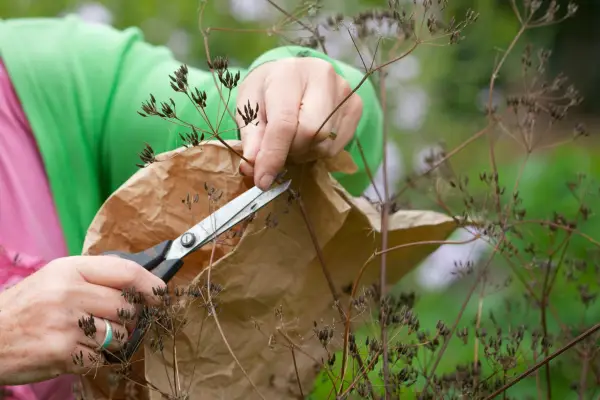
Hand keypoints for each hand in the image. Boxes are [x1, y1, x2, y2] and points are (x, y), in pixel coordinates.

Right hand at [0, 255, 163, 384]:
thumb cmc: (25, 308)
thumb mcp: (55, 278)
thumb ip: (93, 278)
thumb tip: (139, 284)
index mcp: (69, 270)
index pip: (126, 272)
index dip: (150, 284)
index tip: (161, 294)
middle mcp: (70, 293)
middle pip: (128, 307)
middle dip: (127, 318)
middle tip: (110, 321)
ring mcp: (67, 324)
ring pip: (119, 335)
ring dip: (111, 340)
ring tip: (86, 335)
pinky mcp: (63, 352)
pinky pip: (101, 357)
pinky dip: (93, 358)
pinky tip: (73, 350)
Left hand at [236, 57, 362, 189]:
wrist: (292, 73)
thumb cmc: (267, 90)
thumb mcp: (248, 106)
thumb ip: (251, 136)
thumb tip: (251, 167)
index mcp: (290, 73)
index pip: (284, 122)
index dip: (273, 155)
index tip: (262, 180)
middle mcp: (323, 77)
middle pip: (311, 133)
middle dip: (290, 151)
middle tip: (278, 149)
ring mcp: (344, 92)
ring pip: (325, 143)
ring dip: (304, 152)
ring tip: (292, 139)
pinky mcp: (356, 107)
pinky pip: (337, 146)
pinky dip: (318, 150)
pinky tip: (309, 137)